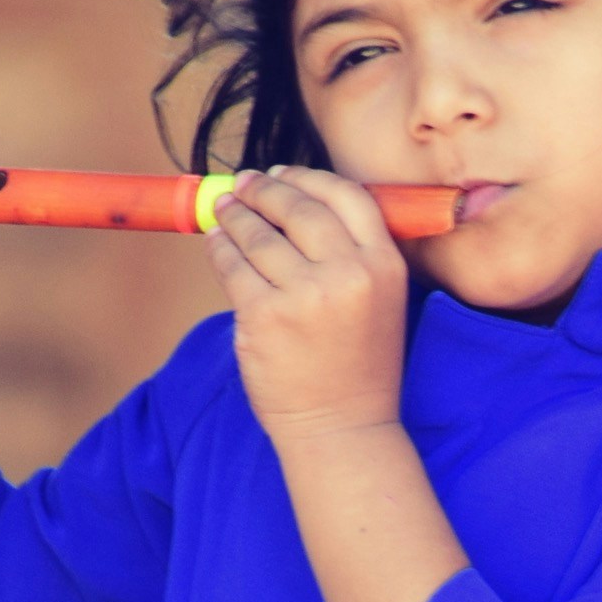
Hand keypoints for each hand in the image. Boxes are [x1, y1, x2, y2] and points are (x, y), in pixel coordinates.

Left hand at [207, 166, 410, 443]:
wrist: (341, 427)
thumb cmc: (357, 365)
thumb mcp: (379, 301)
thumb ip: (351, 253)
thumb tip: (291, 198)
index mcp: (384, 265)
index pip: (346, 196)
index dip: (307, 178)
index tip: (282, 174)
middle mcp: (348, 275)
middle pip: (298, 208)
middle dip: (264, 190)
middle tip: (244, 185)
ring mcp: (305, 296)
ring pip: (259, 235)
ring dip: (236, 216)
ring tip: (226, 210)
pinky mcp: (265, 317)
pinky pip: (233, 267)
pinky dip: (219, 250)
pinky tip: (217, 243)